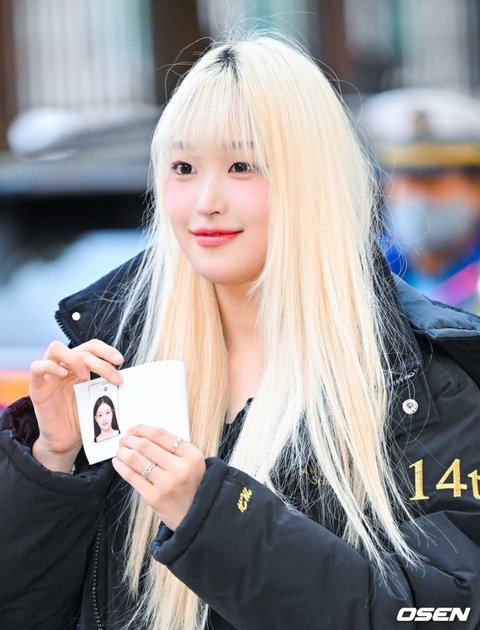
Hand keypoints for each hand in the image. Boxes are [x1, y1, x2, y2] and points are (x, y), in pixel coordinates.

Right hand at [30, 339, 123, 470]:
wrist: (65, 441)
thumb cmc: (82, 420)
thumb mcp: (98, 401)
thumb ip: (107, 388)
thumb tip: (128, 381)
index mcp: (80, 367)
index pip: (92, 347)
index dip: (106, 350)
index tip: (120, 361)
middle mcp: (65, 367)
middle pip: (80, 349)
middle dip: (100, 360)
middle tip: (115, 376)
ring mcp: (49, 375)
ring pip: (56, 348)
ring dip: (75, 358)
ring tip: (86, 375)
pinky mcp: (37, 387)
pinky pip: (37, 366)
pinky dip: (50, 366)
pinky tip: (63, 375)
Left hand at [112, 426, 205, 530]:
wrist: (197, 516)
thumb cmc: (192, 486)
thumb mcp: (193, 463)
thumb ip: (175, 449)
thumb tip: (143, 436)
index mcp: (192, 455)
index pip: (161, 435)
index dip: (142, 430)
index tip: (133, 430)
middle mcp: (180, 468)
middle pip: (146, 446)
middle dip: (130, 440)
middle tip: (124, 440)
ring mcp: (167, 484)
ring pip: (136, 459)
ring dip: (123, 452)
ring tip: (120, 450)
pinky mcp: (154, 498)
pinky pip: (132, 477)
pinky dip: (121, 467)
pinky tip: (118, 462)